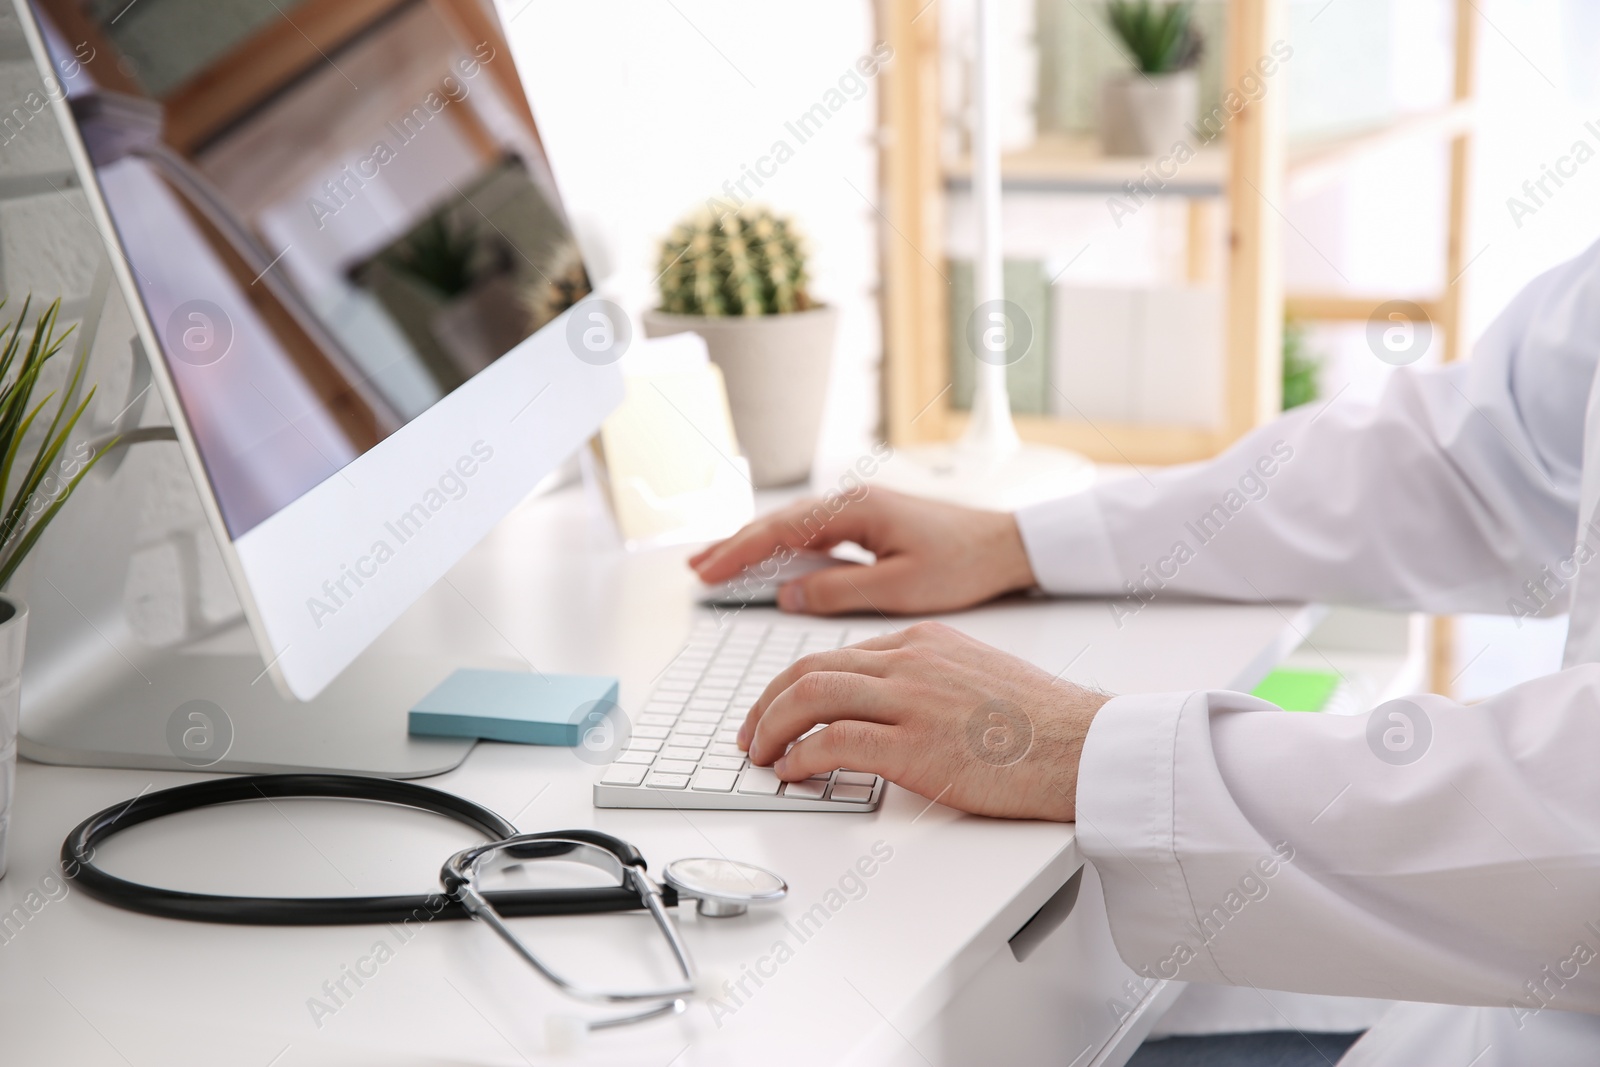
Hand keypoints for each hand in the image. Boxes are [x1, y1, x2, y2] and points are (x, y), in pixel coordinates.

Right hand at [689, 489, 1036, 615]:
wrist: (1006, 545)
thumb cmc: (962, 562)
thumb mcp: (899, 587)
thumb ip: (840, 590)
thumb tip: (789, 594)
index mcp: (856, 509)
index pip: (781, 531)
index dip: (739, 553)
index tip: (708, 572)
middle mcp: (852, 501)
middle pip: (777, 523)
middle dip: (734, 545)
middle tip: (696, 568)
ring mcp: (859, 509)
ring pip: (792, 527)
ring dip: (754, 545)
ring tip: (717, 563)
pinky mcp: (868, 522)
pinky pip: (813, 534)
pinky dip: (783, 548)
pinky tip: (770, 562)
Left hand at [737, 621, 1110, 820]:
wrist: (1085, 745)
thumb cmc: (1041, 723)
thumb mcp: (976, 673)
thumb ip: (926, 677)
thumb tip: (882, 707)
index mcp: (924, 640)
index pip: (838, 654)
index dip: (794, 686)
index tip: (777, 710)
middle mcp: (912, 660)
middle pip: (809, 669)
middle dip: (766, 704)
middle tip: (751, 735)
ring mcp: (911, 700)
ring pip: (810, 696)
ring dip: (771, 728)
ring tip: (762, 757)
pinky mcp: (915, 746)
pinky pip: (834, 742)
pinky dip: (802, 758)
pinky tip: (796, 773)